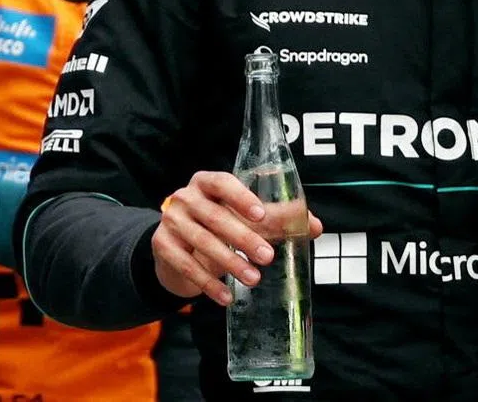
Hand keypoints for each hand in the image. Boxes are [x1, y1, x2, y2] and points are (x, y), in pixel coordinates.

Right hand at [151, 171, 323, 304]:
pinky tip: (226, 297)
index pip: (223, 182)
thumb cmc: (219, 224)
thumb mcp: (244, 217)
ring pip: (202, 242)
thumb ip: (278, 218)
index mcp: (207, 182)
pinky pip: (186, 265)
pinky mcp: (162, 246)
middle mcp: (185, 197)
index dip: (241, 196)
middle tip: (268, 256)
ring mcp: (170, 221)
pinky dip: (208, 283)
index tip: (262, 214)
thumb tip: (315, 226)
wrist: (176, 246)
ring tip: (254, 279)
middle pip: (215, 216)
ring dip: (230, 263)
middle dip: (244, 238)